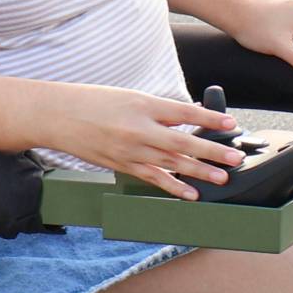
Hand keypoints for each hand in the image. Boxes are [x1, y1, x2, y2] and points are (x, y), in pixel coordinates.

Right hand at [49, 85, 244, 201]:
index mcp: (143, 105)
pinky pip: (153, 179)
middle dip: (212, 151)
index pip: (184, 112)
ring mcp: (130, 150)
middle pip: (183, 142)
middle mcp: (139, 129)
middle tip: (235, 158)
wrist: (58, 116)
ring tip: (222, 178)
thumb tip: (188, 117)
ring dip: (200, 172)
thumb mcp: (131, 97)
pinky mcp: (122, 166)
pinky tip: (192, 194)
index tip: (231, 124)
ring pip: (172, 163)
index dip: (210, 119)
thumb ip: (159, 109)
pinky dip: (174, 187)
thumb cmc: (94, 102)